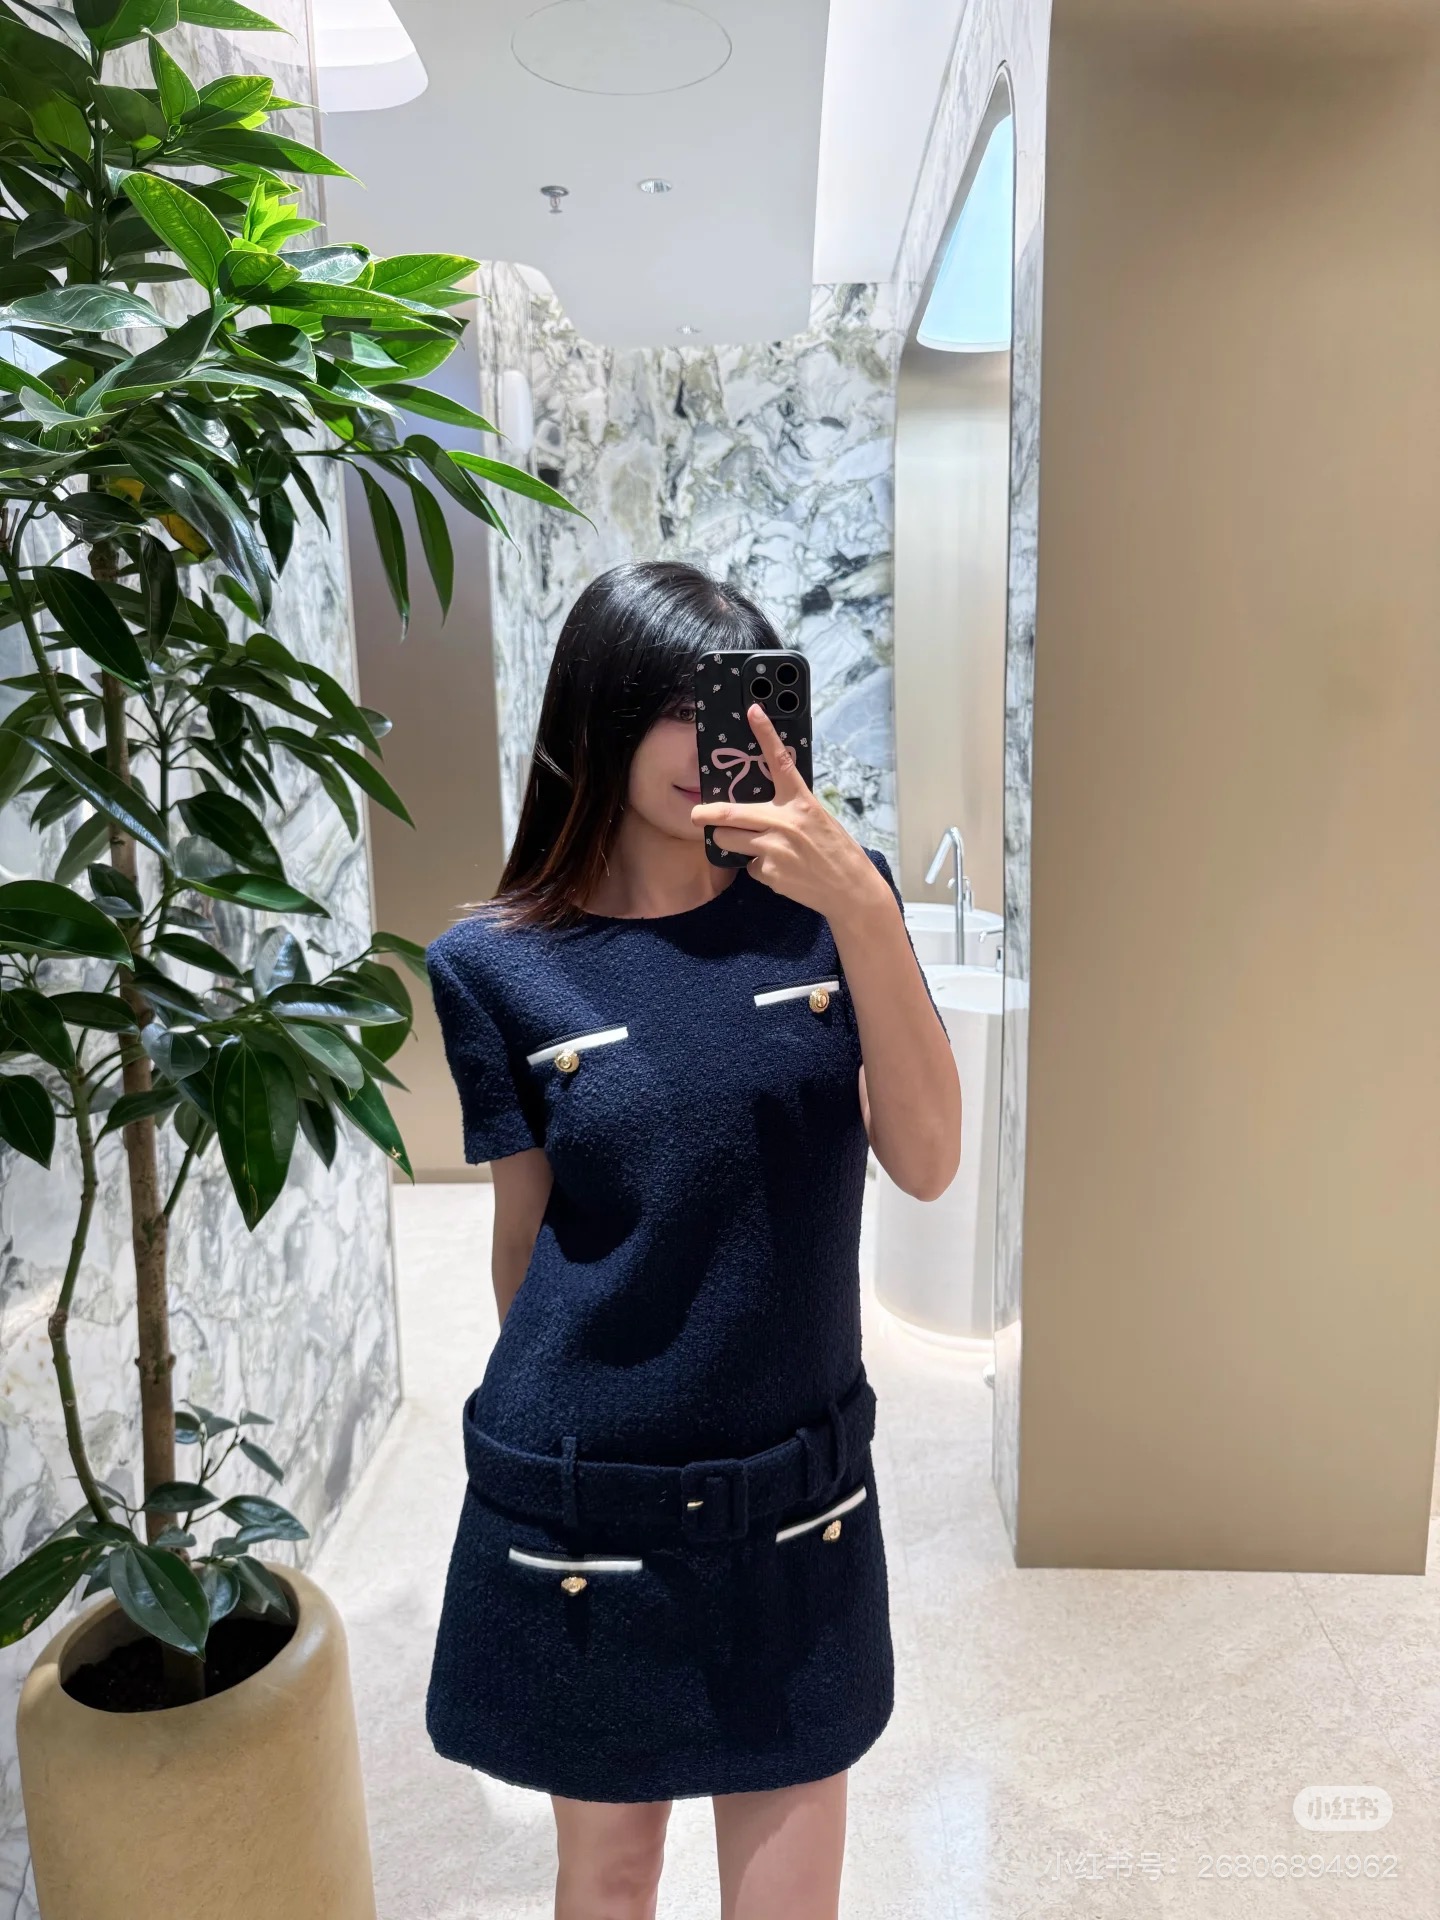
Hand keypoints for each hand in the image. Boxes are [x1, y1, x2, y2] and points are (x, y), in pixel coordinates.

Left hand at [691, 703, 886, 923]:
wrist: (850, 889)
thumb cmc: (836, 851)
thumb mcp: (817, 819)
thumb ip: (789, 809)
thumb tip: (760, 807)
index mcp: (800, 801)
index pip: (780, 761)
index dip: (765, 734)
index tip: (753, 711)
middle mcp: (783, 821)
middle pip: (729, 813)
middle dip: (706, 814)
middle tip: (695, 814)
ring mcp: (773, 848)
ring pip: (729, 841)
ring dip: (731, 843)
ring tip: (755, 848)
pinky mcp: (768, 873)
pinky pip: (749, 866)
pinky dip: (758, 868)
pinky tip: (780, 871)